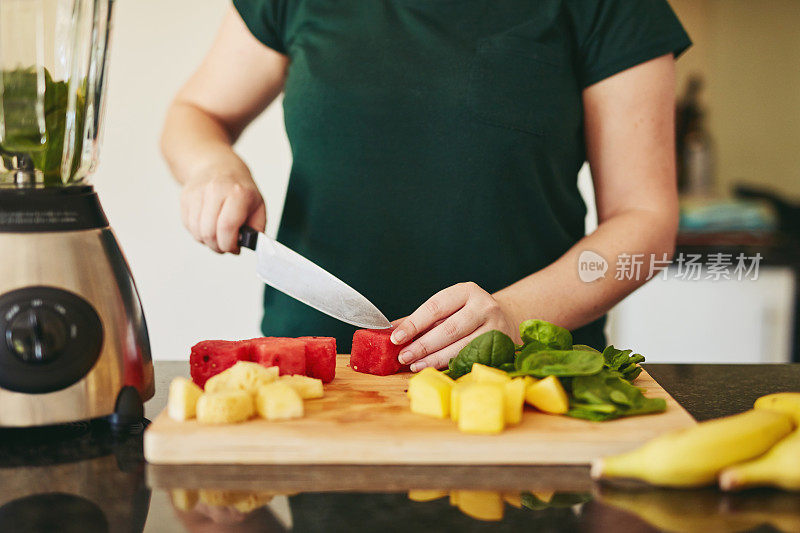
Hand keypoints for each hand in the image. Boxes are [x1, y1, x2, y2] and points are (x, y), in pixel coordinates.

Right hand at [181, 168, 265, 253]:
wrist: (219, 167)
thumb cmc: (240, 190)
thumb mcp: (258, 206)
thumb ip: (257, 229)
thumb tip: (248, 245)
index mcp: (238, 193)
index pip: (227, 227)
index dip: (229, 244)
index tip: (234, 248)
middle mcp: (216, 190)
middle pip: (209, 232)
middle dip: (218, 246)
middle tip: (225, 246)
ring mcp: (198, 192)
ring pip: (196, 231)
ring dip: (206, 241)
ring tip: (217, 237)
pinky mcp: (186, 197)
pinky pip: (188, 225)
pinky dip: (197, 232)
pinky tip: (207, 226)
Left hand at [391, 282, 516, 370]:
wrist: (504, 318)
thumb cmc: (467, 313)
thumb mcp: (447, 308)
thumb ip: (421, 319)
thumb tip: (391, 330)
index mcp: (467, 291)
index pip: (435, 307)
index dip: (414, 324)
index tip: (396, 337)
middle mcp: (484, 306)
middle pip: (448, 330)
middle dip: (422, 345)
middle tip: (403, 356)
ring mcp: (495, 327)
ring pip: (461, 347)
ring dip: (434, 359)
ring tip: (414, 365)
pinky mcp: (501, 347)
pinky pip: (471, 359)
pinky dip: (450, 365)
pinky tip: (434, 367)